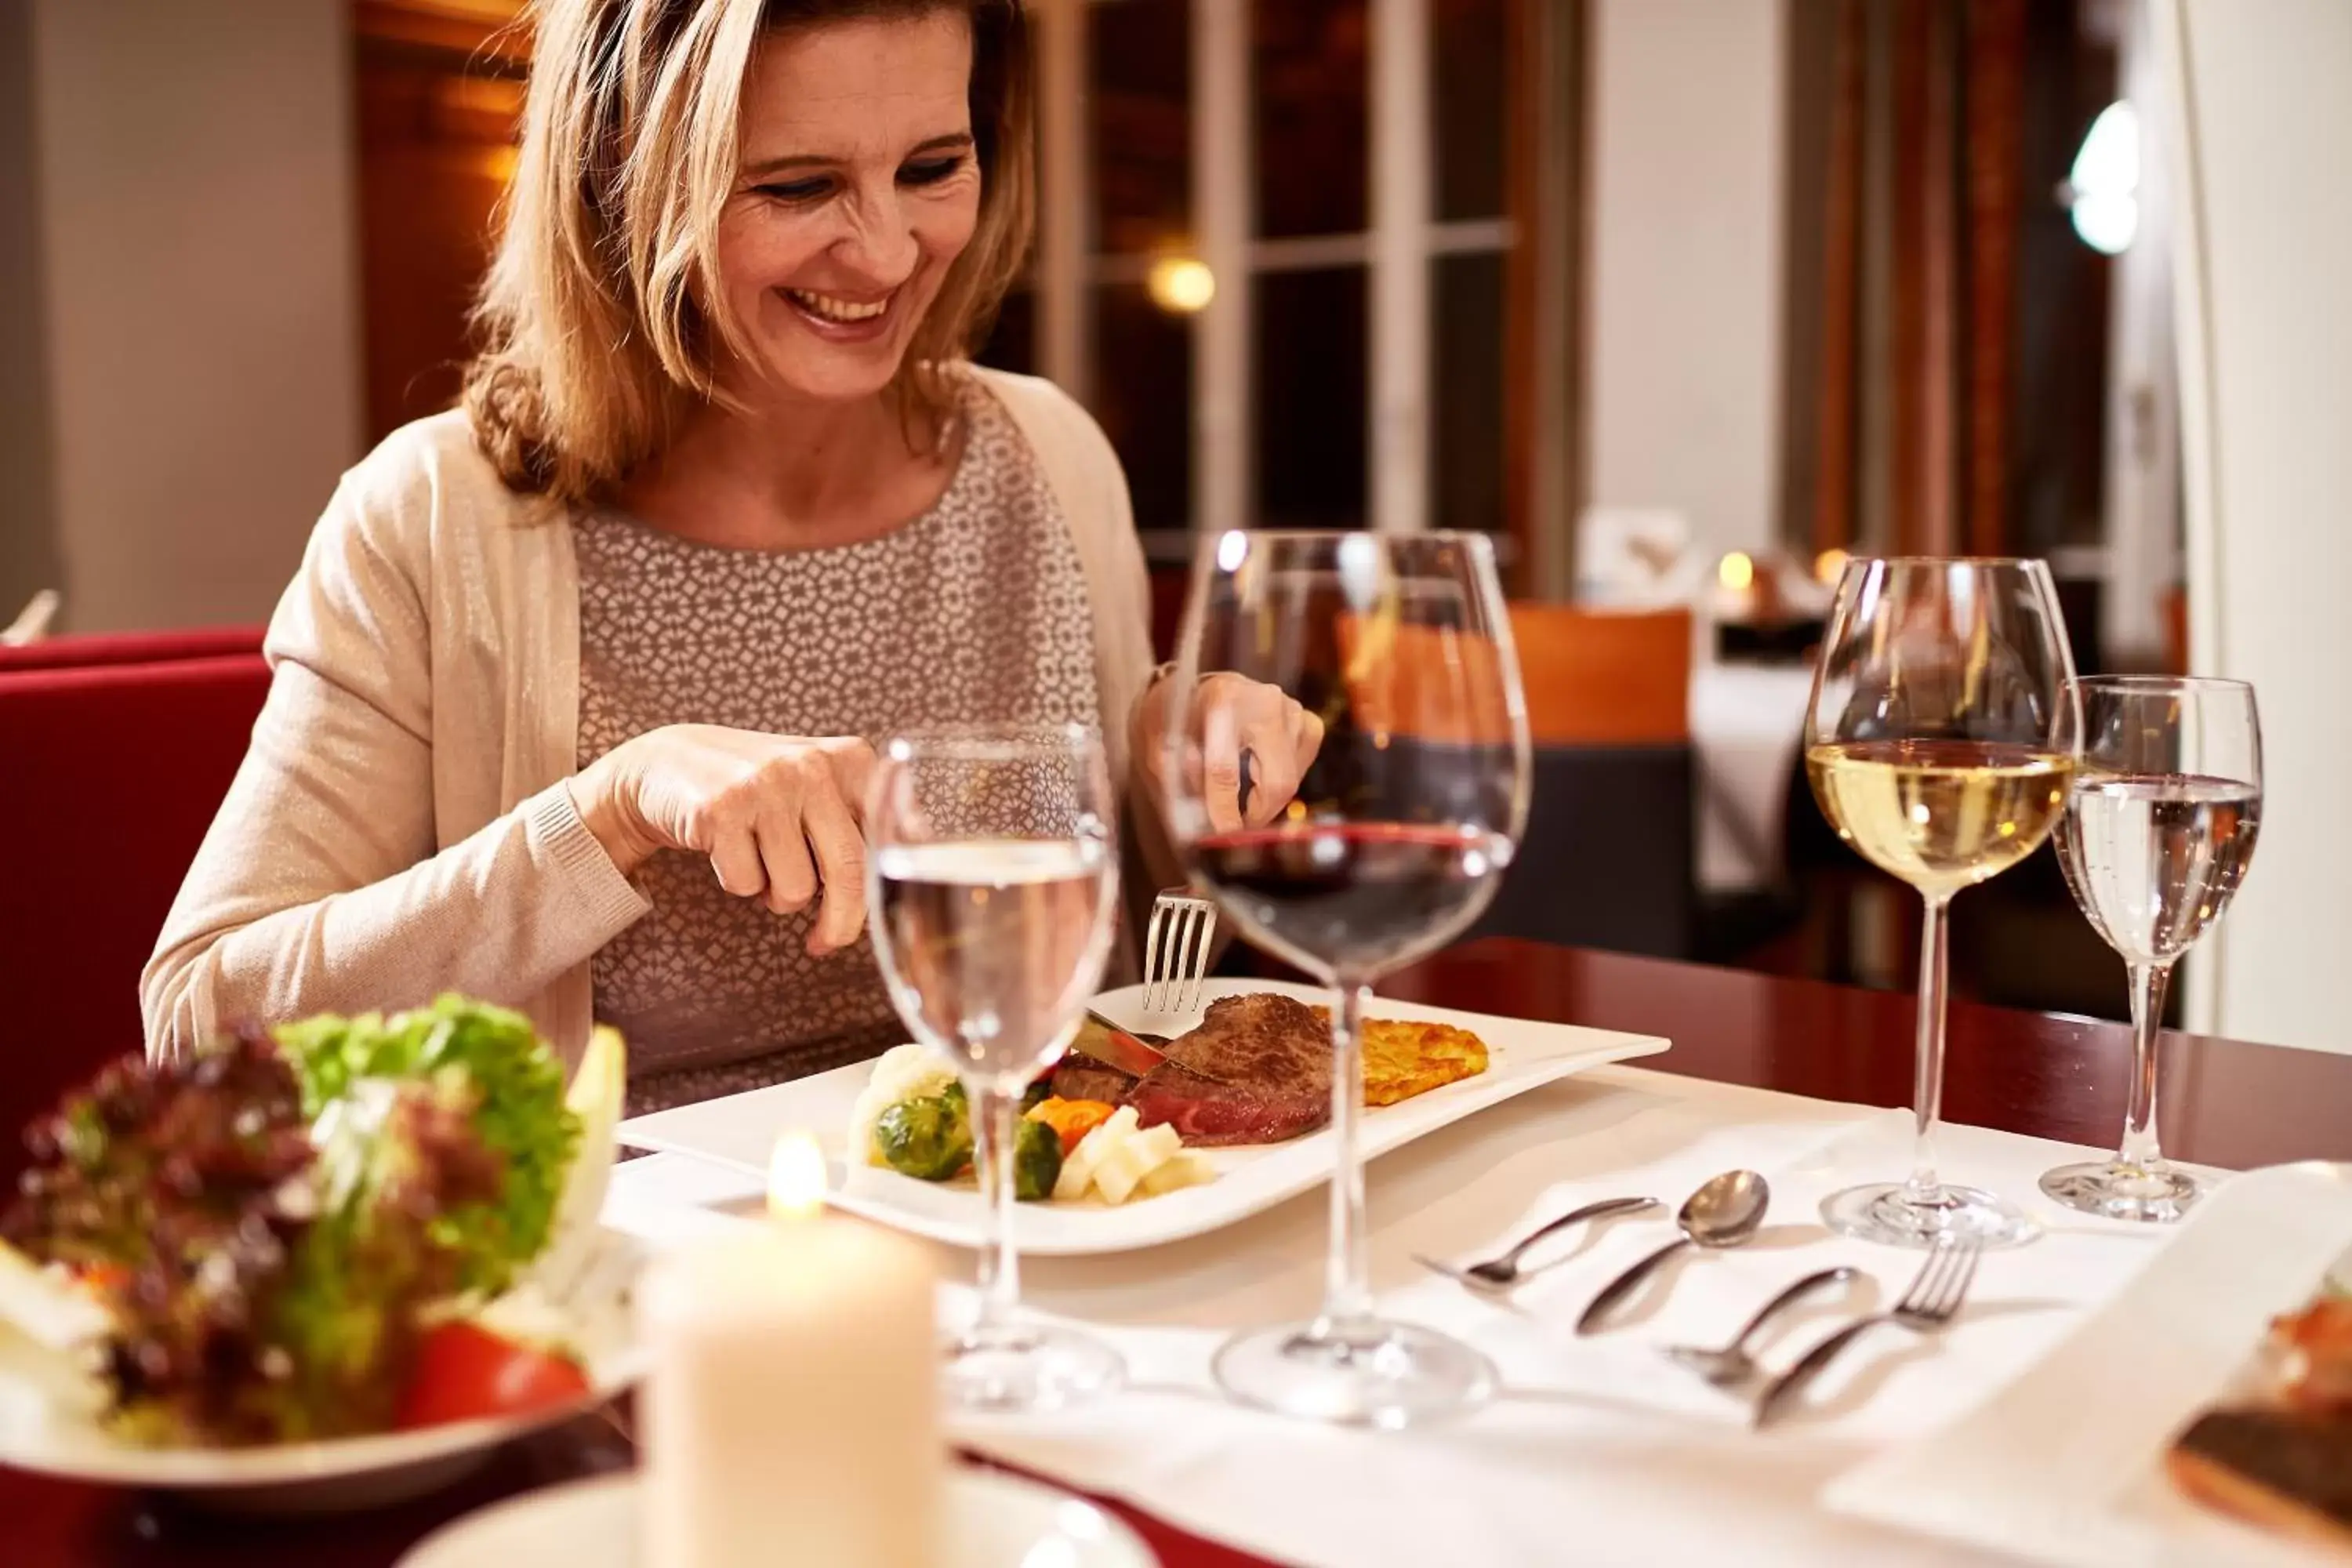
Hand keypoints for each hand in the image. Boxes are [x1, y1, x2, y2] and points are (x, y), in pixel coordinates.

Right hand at [568, 726, 875, 954]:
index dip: (879, 898)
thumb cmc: (761, 792)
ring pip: (794, 889)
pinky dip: (737, 883)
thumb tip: (921, 860)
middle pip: (849, 873)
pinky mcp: (720, 808)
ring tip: (762, 862)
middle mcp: (814, 765)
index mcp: (852, 759)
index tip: (869, 925)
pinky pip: (745, 885)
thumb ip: (868, 823)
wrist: (671, 763)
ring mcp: (766, 784)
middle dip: (839, 924)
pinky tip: (728, 850)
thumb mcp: (822, 792)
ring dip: (776, 896)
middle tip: (823, 942)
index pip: (886, 846)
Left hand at [1137, 671, 1324, 832]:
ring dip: (1265, 801)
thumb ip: (1175, 781)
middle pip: (1276, 781)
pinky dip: (1281, 783)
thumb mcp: (1159, 744)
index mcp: (1221, 701)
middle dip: (1257, 815)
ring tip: (1240, 797)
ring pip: (1291, 781)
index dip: (1223, 810)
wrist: (1197, 690)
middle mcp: (1264, 700)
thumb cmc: (1177, 718)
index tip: (1220, 835)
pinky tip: (1260, 776)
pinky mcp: (1308, 722)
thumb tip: (1196, 825)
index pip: (1224, 769)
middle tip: (1236, 827)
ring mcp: (1291, 710)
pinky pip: (1302, 770)